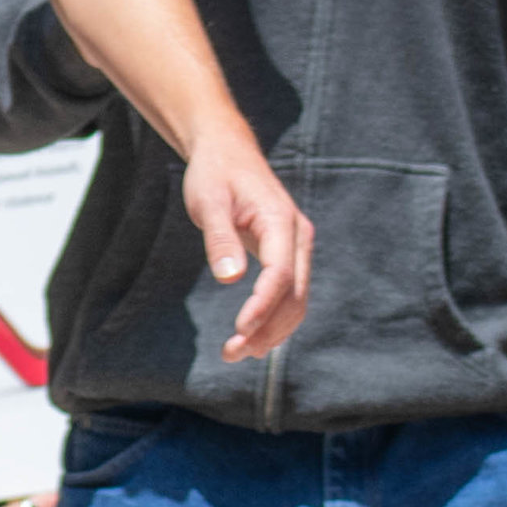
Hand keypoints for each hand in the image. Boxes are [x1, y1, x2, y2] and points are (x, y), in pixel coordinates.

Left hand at [182, 122, 309, 360]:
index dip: (262, 307)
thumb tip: (229, 279)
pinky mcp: (286, 255)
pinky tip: (250, 339)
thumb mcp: (208, 202)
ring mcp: (295, 247)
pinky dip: (273, 320)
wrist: (226, 152)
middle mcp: (297, 237)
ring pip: (295, 301)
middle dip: (267, 329)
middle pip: (294, 296)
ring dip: (271, 332)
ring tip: (235, 353)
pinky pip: (288, 294)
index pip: (280, 275)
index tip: (239, 332)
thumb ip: (220, 239)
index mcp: (280, 222)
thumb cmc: (214, 174)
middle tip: (232, 354)